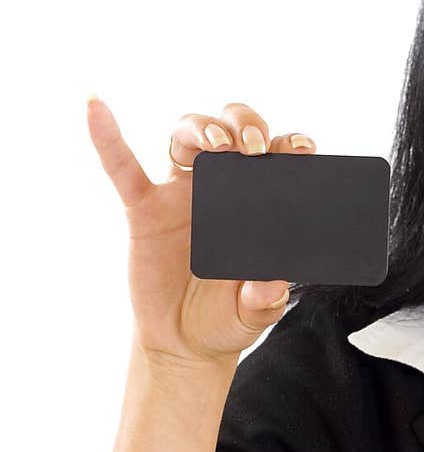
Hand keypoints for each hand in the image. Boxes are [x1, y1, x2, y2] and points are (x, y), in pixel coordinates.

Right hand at [87, 98, 316, 371]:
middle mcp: (220, 188)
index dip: (287, 144)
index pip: (274, 159)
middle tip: (254, 147)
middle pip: (230, 130)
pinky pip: (122, 167)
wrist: (185, 344)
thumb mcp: (253, 314)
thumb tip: (273, 283)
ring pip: (186, 136)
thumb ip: (264, 300)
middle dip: (244, 126)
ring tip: (217, 143)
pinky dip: (107, 138)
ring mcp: (180, 195)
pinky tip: (95, 107)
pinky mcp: (145, 209)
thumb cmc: (226, 318)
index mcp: (255, 203)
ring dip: (201, 128)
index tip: (302, 148)